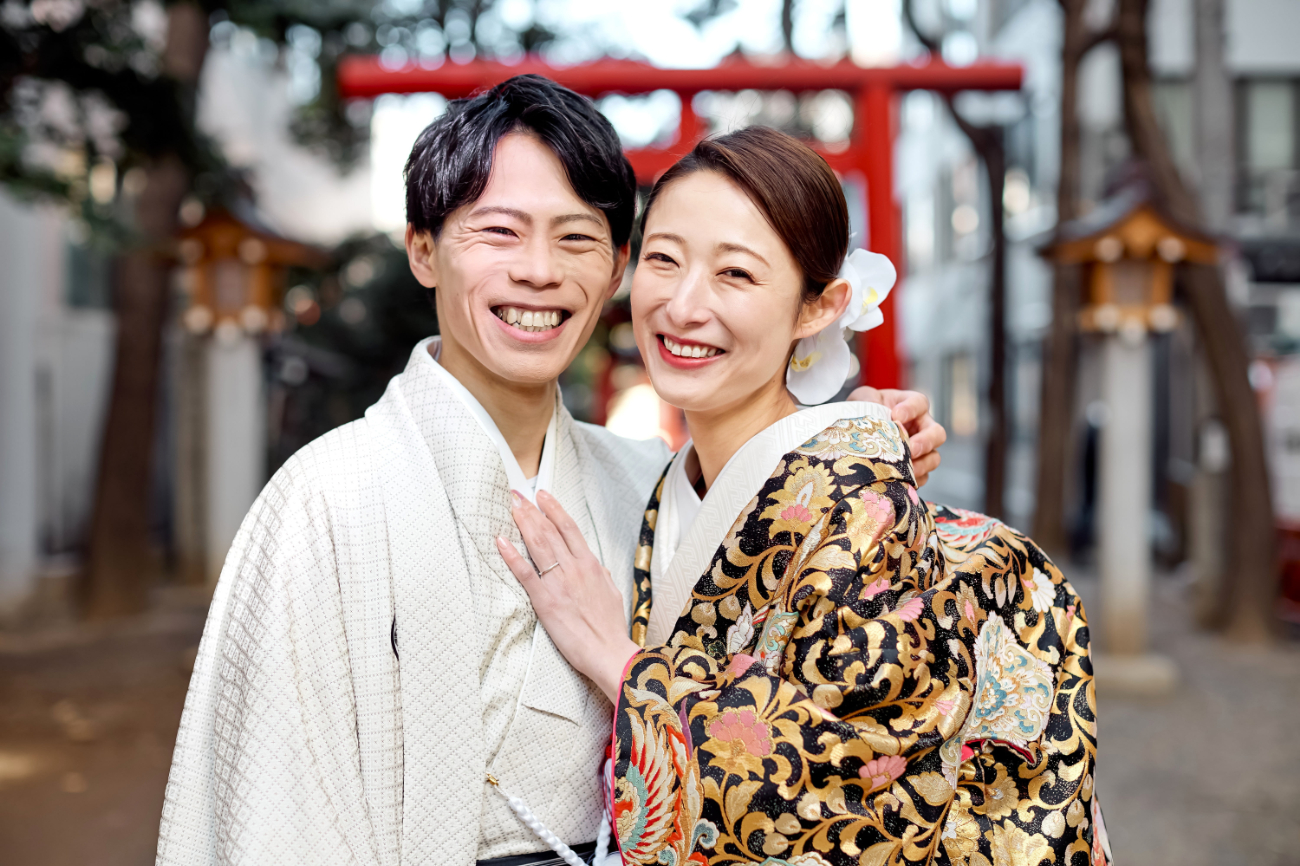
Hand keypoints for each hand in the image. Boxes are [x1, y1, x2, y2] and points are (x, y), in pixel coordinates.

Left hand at [496, 490, 640, 702]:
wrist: (608, 651)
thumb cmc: (610, 626)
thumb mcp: (611, 593)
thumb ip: (602, 575)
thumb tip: (597, 566)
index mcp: (591, 565)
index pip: (569, 528)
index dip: (554, 508)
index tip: (543, 495)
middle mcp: (574, 568)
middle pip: (550, 530)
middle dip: (532, 510)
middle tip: (518, 494)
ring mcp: (559, 582)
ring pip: (538, 544)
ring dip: (523, 523)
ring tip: (512, 507)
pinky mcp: (545, 600)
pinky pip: (525, 572)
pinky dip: (512, 555)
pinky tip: (501, 540)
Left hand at [846, 386, 945, 486]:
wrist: (855, 435)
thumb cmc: (864, 411)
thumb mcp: (863, 399)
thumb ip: (868, 399)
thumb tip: (870, 408)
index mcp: (911, 405)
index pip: (919, 403)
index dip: (912, 409)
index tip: (897, 416)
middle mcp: (921, 427)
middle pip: (937, 433)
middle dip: (925, 442)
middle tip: (910, 448)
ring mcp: (921, 449)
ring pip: (934, 458)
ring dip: (922, 464)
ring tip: (906, 468)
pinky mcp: (915, 468)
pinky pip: (923, 476)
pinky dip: (914, 479)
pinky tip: (901, 480)